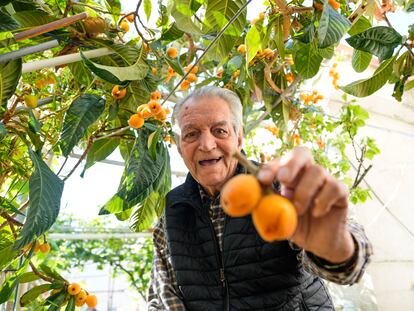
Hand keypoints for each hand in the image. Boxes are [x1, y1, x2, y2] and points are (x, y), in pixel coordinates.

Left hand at [258, 147, 354, 262]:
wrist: (318, 243)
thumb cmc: (294, 226)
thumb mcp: (274, 217)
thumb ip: (260, 206)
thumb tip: (239, 199)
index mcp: (289, 175)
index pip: (280, 162)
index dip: (271, 167)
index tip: (262, 180)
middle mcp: (307, 172)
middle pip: (302, 153)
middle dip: (291, 163)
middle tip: (283, 179)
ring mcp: (325, 179)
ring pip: (317, 171)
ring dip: (304, 191)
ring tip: (298, 210)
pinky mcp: (341, 191)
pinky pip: (334, 187)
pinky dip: (323, 200)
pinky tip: (316, 213)